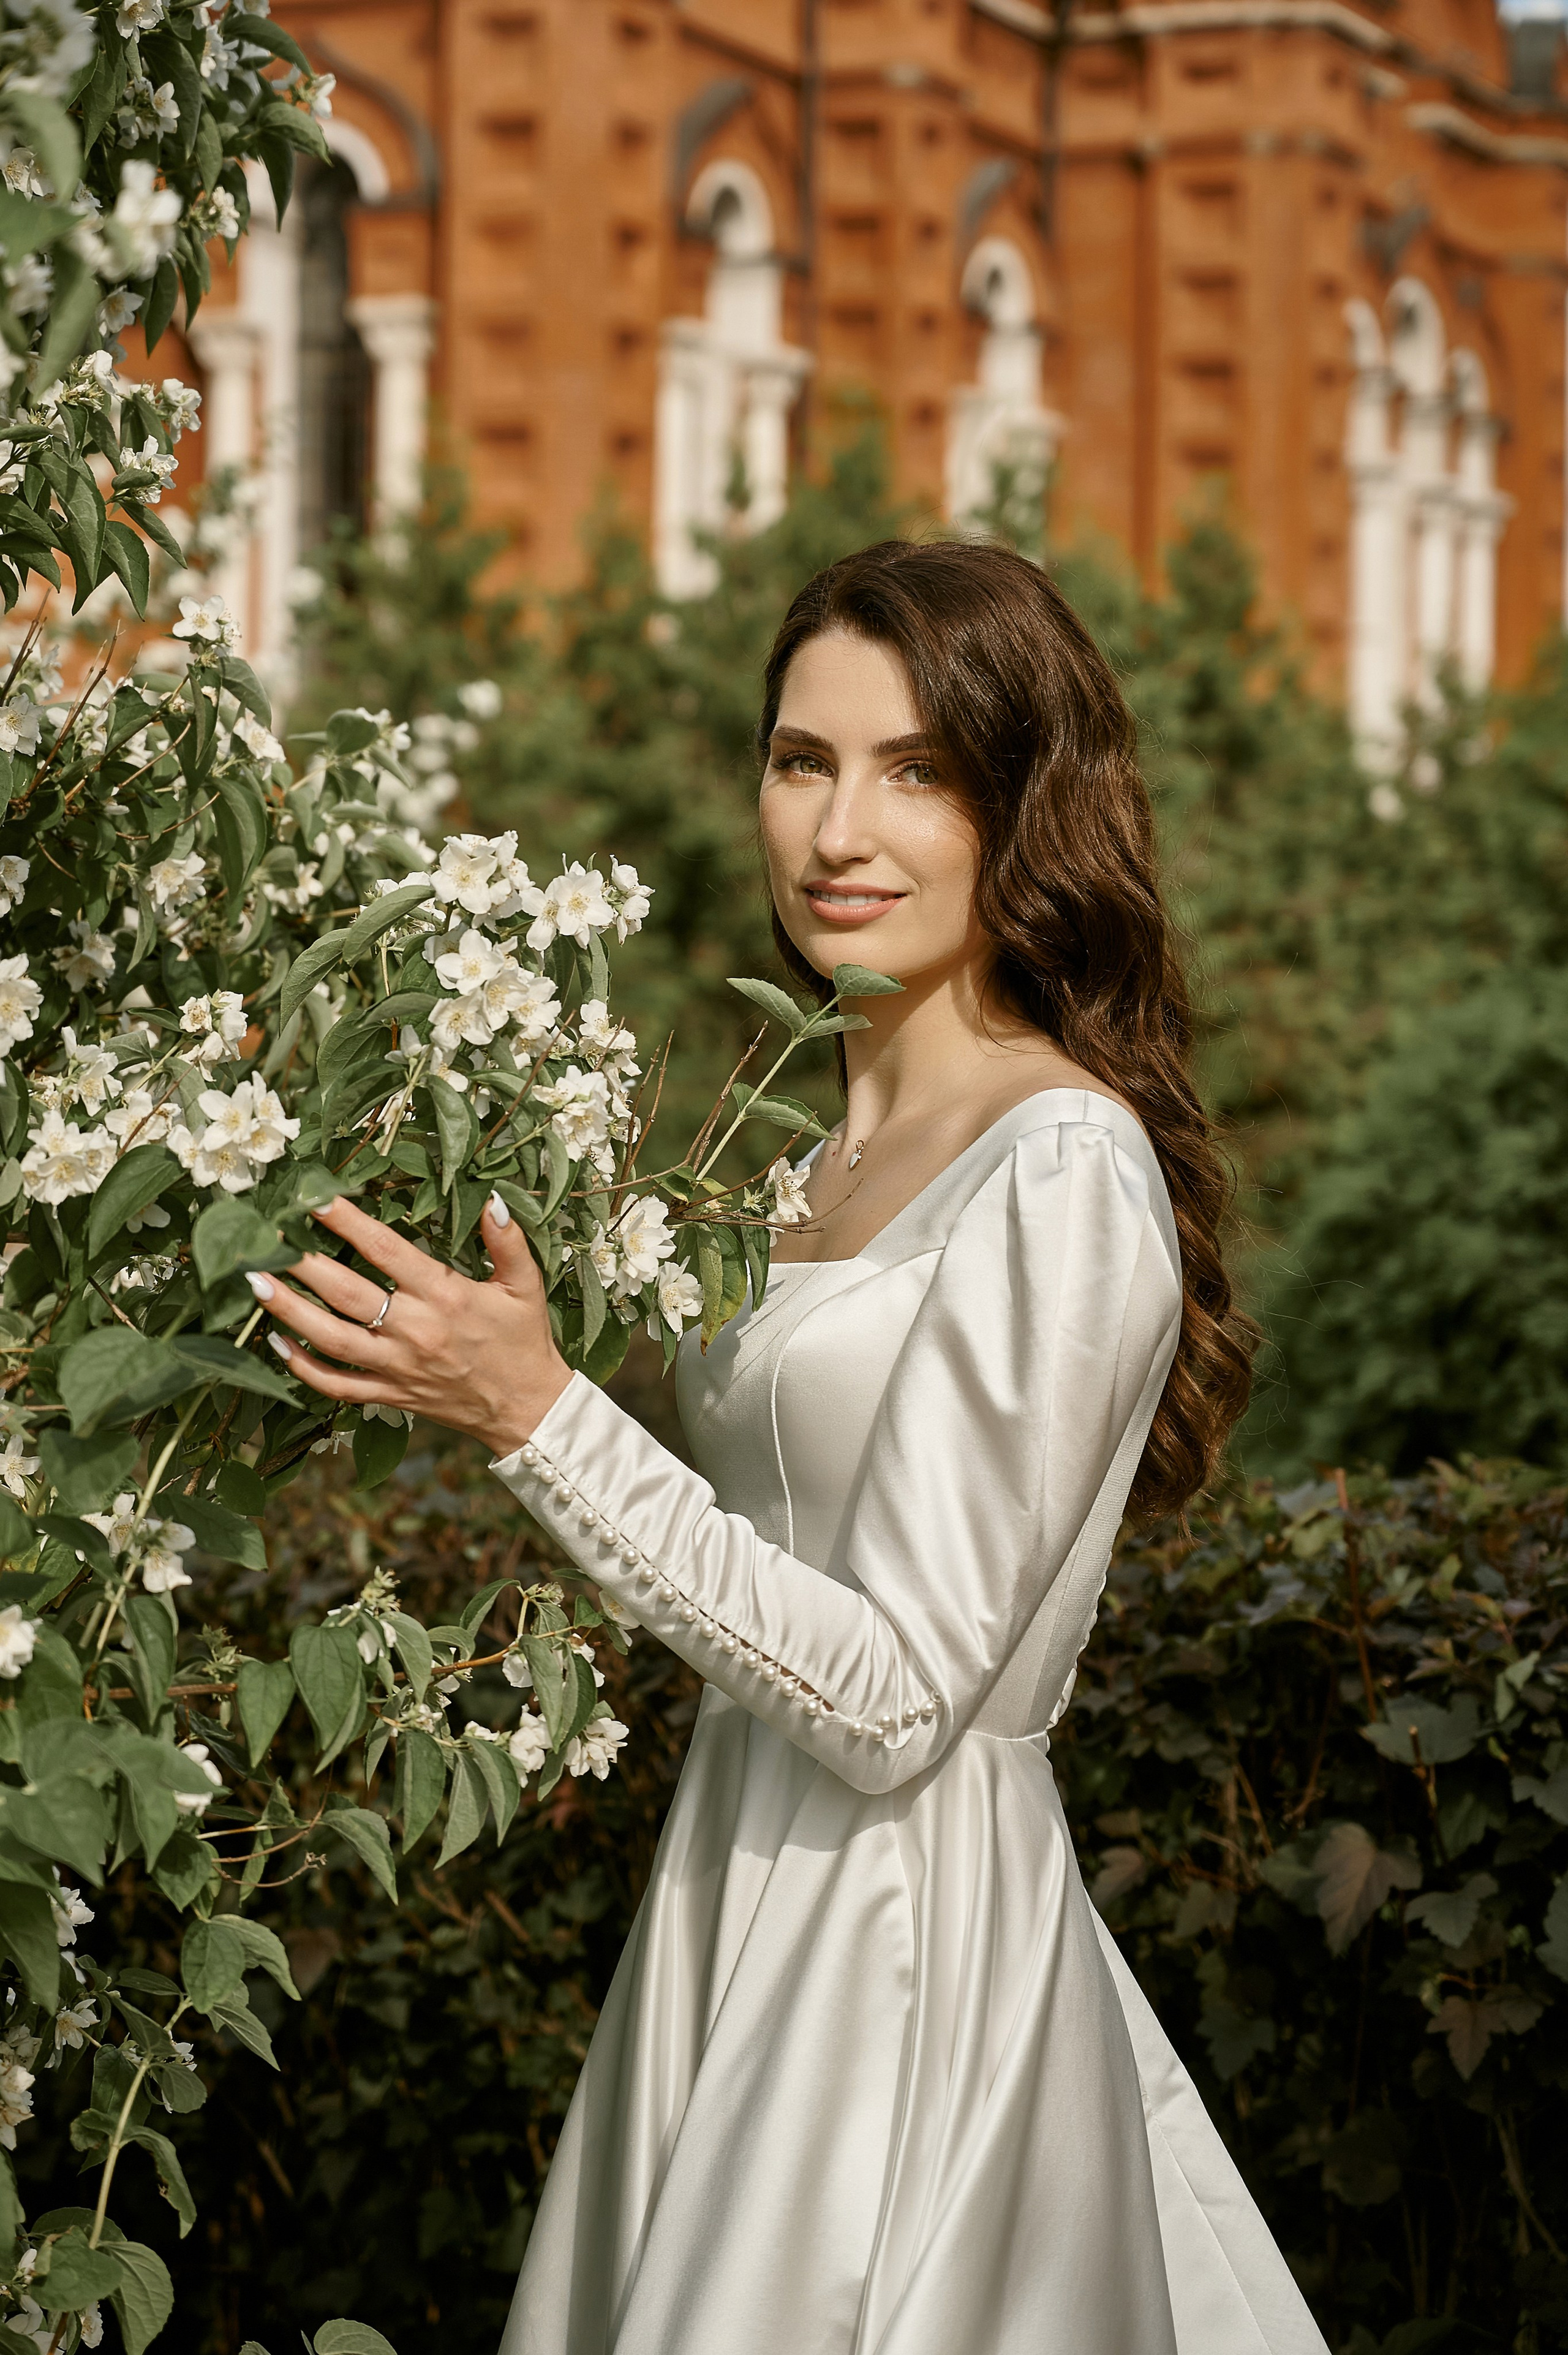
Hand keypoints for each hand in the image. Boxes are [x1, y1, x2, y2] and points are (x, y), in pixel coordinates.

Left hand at [249, 1192, 572, 1458]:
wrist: (526, 1409)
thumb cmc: (523, 1341)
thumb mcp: (526, 1286)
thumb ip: (508, 1242)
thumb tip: (492, 1200)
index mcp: (446, 1297)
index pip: (387, 1251)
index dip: (349, 1223)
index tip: (317, 1199)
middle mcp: (415, 1331)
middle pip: (347, 1293)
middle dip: (304, 1264)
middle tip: (267, 1239)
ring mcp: (397, 1368)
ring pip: (331, 1340)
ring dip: (290, 1312)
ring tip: (255, 1284)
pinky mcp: (390, 1395)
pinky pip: (337, 1385)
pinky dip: (303, 1368)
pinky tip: (275, 1343)